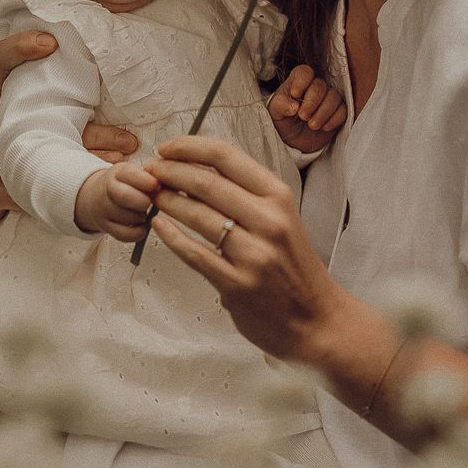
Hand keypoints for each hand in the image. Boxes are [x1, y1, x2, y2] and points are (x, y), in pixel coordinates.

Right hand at [0, 31, 140, 239]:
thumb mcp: (1, 115)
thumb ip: (30, 99)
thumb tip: (91, 87)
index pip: (1, 60)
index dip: (21, 46)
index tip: (50, 42)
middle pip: (44, 121)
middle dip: (94, 133)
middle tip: (128, 139)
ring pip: (43, 160)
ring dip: (85, 165)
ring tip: (117, 169)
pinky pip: (30, 191)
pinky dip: (62, 193)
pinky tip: (87, 196)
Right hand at [75, 160, 157, 241]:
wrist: (99, 197)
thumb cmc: (126, 185)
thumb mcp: (135, 173)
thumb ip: (151, 176)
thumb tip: (168, 184)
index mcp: (118, 173)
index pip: (129, 174)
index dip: (144, 181)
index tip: (156, 185)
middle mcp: (108, 190)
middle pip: (124, 196)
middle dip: (142, 201)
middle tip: (149, 203)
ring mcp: (105, 210)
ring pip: (126, 217)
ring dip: (140, 218)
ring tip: (143, 213)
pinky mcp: (106, 227)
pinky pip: (124, 234)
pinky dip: (137, 233)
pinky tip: (141, 227)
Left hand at [137, 134, 349, 363]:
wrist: (318, 319)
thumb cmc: (295, 266)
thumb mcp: (283, 219)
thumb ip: (248, 196)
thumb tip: (198, 169)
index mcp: (279, 198)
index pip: (227, 157)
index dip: (189, 147)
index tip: (167, 148)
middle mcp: (268, 221)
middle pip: (206, 183)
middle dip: (169, 172)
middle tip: (150, 171)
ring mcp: (253, 255)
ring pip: (197, 216)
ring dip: (166, 201)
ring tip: (151, 195)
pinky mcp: (237, 285)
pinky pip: (195, 254)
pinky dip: (171, 237)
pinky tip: (158, 225)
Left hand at [267, 64, 345, 153]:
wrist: (294, 140)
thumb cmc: (283, 120)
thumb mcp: (275, 113)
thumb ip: (280, 105)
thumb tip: (294, 106)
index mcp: (298, 81)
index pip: (305, 72)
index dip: (301, 82)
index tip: (295, 95)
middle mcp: (314, 87)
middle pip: (320, 86)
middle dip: (312, 103)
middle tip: (302, 117)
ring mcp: (328, 98)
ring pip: (334, 97)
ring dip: (323, 113)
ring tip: (312, 126)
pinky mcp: (338, 111)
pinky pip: (343, 110)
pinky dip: (334, 120)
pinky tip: (324, 128)